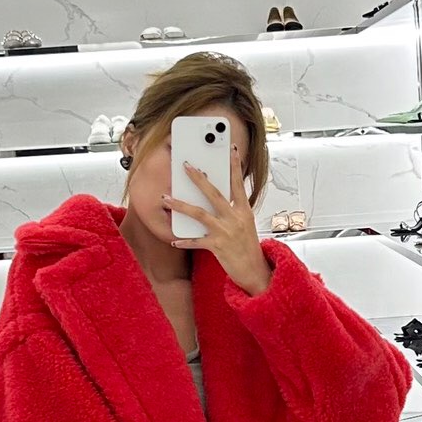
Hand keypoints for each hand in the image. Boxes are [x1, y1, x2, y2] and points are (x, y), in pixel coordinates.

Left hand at [164, 145, 272, 296]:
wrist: (255, 272)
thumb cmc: (248, 248)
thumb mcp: (245, 224)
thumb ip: (233, 210)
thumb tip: (218, 197)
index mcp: (243, 211)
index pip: (238, 184)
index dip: (235, 166)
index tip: (232, 149)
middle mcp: (235, 218)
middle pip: (214, 194)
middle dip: (199, 178)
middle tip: (186, 166)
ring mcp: (226, 232)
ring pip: (200, 214)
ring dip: (181, 205)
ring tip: (166, 198)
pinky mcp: (218, 247)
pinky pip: (197, 241)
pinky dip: (185, 240)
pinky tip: (173, 239)